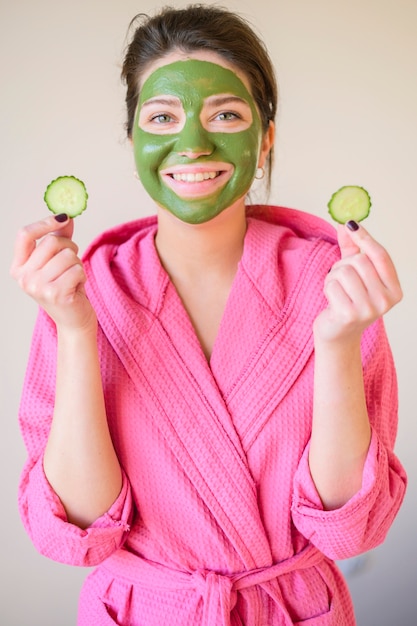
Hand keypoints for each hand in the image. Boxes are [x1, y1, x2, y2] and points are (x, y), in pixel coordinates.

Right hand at [10, 215, 95, 331]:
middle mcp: (24, 278)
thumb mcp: (58, 261)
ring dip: (77, 264)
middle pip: (51, 242)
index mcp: (19, 267)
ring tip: (73, 278)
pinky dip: (82, 275)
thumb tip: (65, 216)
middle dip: (70, 247)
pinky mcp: (55, 294)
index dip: (44, 223)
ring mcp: (38, 287)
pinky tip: (76, 287)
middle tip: (72, 263)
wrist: (74, 320)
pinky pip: (77, 269)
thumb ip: (59, 237)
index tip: (63, 218)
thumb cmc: (65, 288)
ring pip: (67, 255)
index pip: (24, 235)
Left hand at [314, 221, 402, 342]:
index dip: (365, 238)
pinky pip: (332, 285)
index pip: (381, 256)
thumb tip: (346, 224)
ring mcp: (369, 310)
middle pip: (360, 261)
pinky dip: (327, 289)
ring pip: (344, 272)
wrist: (338, 334)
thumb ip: (352, 249)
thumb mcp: (354, 273)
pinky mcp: (349, 315)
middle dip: (343, 264)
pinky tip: (331, 300)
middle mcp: (386, 301)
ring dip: (333, 277)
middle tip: (340, 278)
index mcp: (394, 290)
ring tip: (336, 290)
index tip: (351, 224)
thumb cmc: (348, 300)